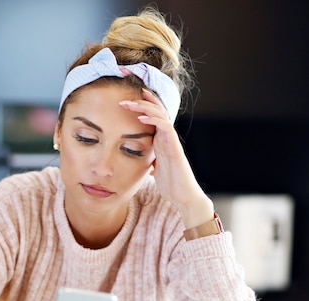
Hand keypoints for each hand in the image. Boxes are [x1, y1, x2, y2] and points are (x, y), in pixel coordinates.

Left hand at [119, 89, 213, 227]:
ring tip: (129, 103)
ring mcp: (171, 140)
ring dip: (144, 107)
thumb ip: (148, 159)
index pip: (153, 115)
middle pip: (156, 110)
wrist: (183, 196)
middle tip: (124, 97)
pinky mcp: (174, 147)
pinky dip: (153, 120)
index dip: (143, 103)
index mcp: (161, 139)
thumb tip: (138, 159)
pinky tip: (141, 117)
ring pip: (160, 114)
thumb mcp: (154, 168)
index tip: (127, 96)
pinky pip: (164, 128)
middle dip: (141, 100)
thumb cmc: (170, 184)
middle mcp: (167, 136)